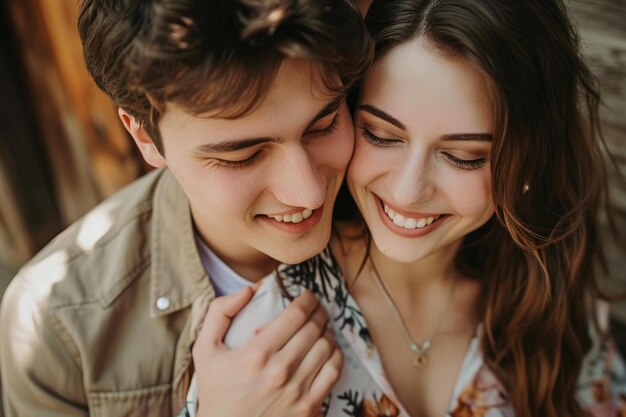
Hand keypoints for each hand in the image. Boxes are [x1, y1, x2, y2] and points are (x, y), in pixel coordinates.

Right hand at [192, 287, 342, 416]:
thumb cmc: (216, 391)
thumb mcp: (205, 350)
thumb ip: (219, 313)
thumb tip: (248, 290)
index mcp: (256, 353)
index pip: (296, 315)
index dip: (307, 299)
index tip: (307, 295)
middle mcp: (280, 371)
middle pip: (314, 328)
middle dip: (319, 312)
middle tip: (316, 308)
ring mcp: (297, 391)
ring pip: (326, 348)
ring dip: (327, 332)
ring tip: (321, 328)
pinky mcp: (308, 408)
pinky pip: (333, 372)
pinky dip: (335, 355)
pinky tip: (328, 350)